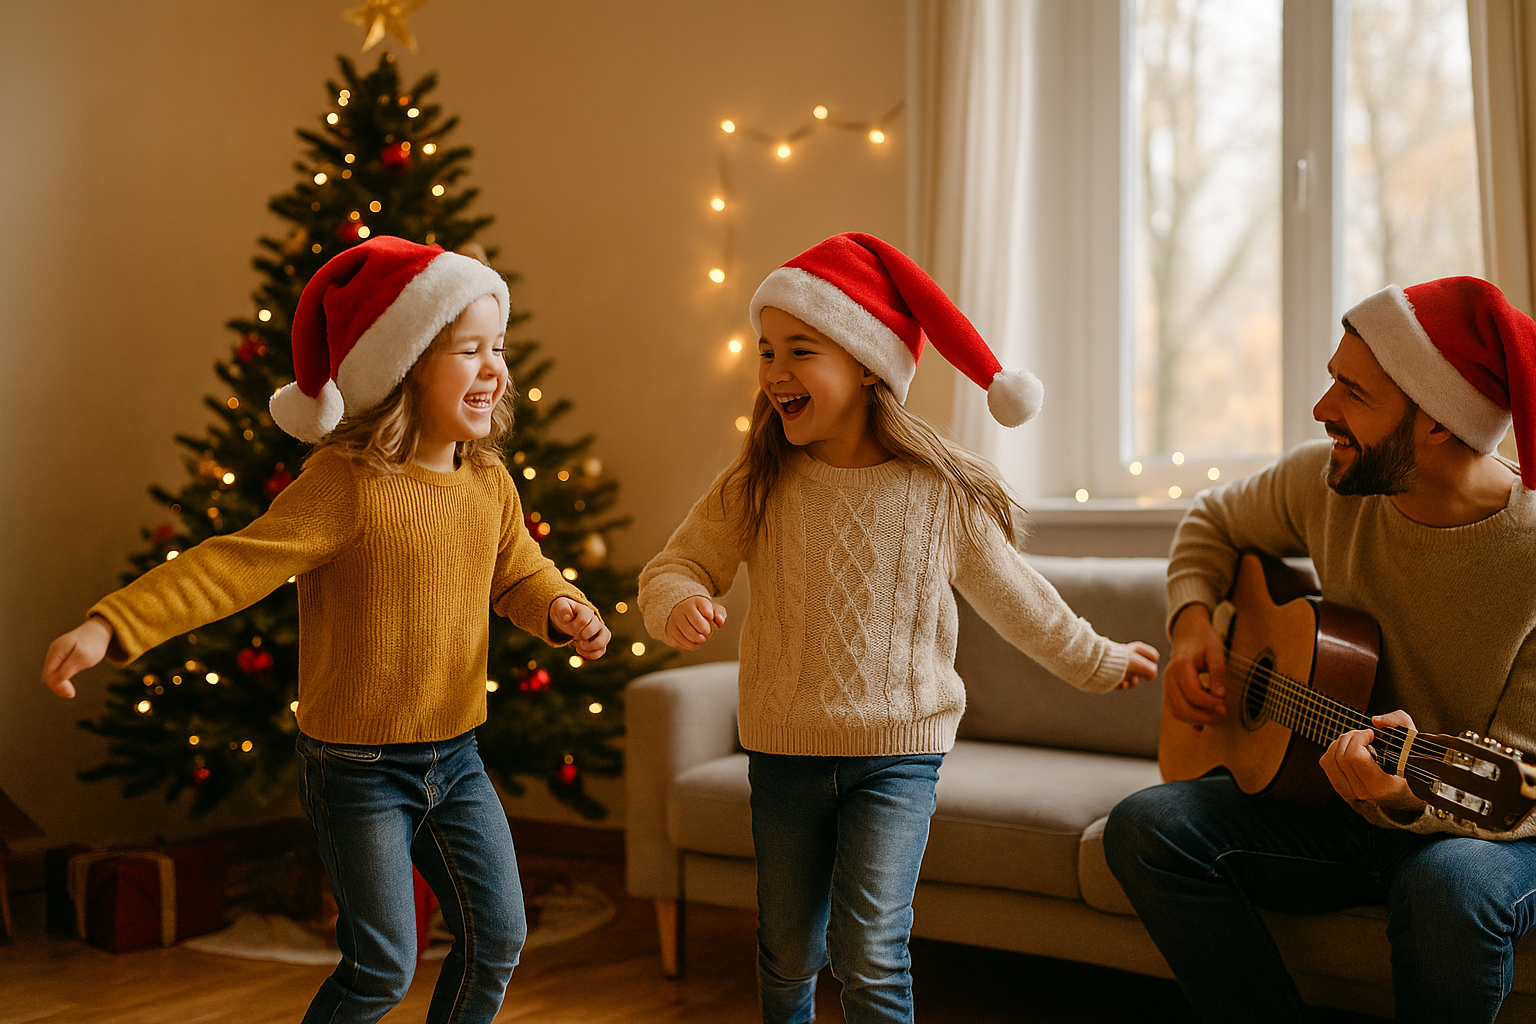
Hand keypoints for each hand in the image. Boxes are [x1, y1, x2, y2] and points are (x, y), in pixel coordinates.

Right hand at [42, 616, 113, 697]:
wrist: (100, 630)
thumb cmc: (94, 644)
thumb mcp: (83, 658)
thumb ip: (67, 670)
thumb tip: (55, 683)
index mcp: (57, 651)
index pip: (49, 674)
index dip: (57, 687)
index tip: (71, 694)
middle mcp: (53, 651)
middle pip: (48, 674)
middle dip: (58, 685)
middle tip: (71, 693)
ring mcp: (57, 651)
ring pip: (52, 672)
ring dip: (59, 681)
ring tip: (70, 688)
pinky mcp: (63, 653)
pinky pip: (58, 668)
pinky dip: (62, 676)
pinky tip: (68, 680)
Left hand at [550, 597, 609, 659]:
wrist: (566, 619)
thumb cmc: (564, 612)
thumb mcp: (559, 606)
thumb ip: (562, 608)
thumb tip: (567, 617)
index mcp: (586, 611)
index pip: (587, 617)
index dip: (578, 624)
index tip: (572, 626)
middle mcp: (596, 621)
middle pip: (597, 628)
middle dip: (584, 635)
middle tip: (574, 637)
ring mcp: (599, 632)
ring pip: (604, 640)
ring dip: (590, 647)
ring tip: (578, 646)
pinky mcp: (598, 641)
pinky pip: (601, 650)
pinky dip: (591, 655)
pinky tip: (579, 651)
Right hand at [665, 596, 726, 650]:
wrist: (680, 610)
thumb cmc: (699, 612)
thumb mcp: (712, 608)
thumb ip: (720, 613)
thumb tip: (720, 622)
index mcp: (696, 601)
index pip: (704, 606)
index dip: (709, 613)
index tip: (710, 616)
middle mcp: (683, 609)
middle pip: (698, 623)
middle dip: (706, 631)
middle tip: (707, 632)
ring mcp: (674, 620)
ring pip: (687, 634)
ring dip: (697, 640)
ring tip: (701, 638)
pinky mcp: (669, 631)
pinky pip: (679, 642)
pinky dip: (689, 645)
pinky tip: (694, 643)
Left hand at [1115, 641, 1159, 688]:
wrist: (1096, 665)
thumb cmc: (1120, 662)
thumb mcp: (1141, 665)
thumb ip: (1151, 671)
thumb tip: (1151, 676)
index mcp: (1135, 650)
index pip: (1152, 655)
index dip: (1153, 662)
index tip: (1150, 664)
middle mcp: (1127, 657)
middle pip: (1143, 668)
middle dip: (1143, 674)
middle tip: (1139, 674)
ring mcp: (1119, 666)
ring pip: (1133, 677)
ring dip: (1133, 681)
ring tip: (1129, 682)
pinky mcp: (1112, 675)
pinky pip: (1122, 682)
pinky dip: (1124, 684)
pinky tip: (1122, 684)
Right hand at [1164, 603, 1228, 725]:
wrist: (1188, 633)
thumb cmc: (1203, 640)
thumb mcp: (1216, 651)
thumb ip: (1218, 672)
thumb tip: (1220, 695)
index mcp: (1181, 667)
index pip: (1193, 694)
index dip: (1210, 703)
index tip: (1224, 704)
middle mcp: (1169, 678)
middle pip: (1181, 707)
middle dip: (1203, 716)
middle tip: (1222, 713)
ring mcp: (1167, 685)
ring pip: (1176, 712)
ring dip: (1196, 719)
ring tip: (1214, 716)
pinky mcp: (1170, 691)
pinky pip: (1175, 710)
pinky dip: (1188, 719)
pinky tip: (1201, 725)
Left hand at [1320, 709, 1425, 813]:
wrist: (1407, 794)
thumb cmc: (1411, 768)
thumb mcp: (1414, 742)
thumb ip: (1400, 723)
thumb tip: (1376, 720)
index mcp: (1381, 786)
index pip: (1355, 756)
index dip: (1360, 738)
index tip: (1373, 735)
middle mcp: (1363, 792)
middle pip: (1341, 755)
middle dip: (1351, 737)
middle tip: (1366, 735)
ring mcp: (1350, 793)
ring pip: (1329, 759)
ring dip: (1341, 743)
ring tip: (1358, 741)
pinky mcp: (1341, 789)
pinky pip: (1327, 764)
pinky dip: (1334, 751)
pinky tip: (1349, 749)